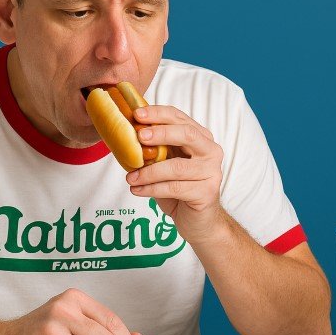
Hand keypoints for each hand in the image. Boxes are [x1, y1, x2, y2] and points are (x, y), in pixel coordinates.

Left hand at [126, 105, 225, 243]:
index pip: (180, 118)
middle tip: (139, 137)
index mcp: (201, 138)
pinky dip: (152, 189)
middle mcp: (210, 151)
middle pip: (186, 135)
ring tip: (130, 177)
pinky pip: (174, 188)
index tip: (137, 114)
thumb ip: (155, 149)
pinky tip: (137, 190)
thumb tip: (124, 135)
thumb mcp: (166, 164)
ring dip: (149, 172)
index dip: (159, 114)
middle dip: (160, 133)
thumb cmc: (179, 188)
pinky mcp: (206, 193)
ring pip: (176, 167)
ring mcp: (211, 172)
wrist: (199, 221)